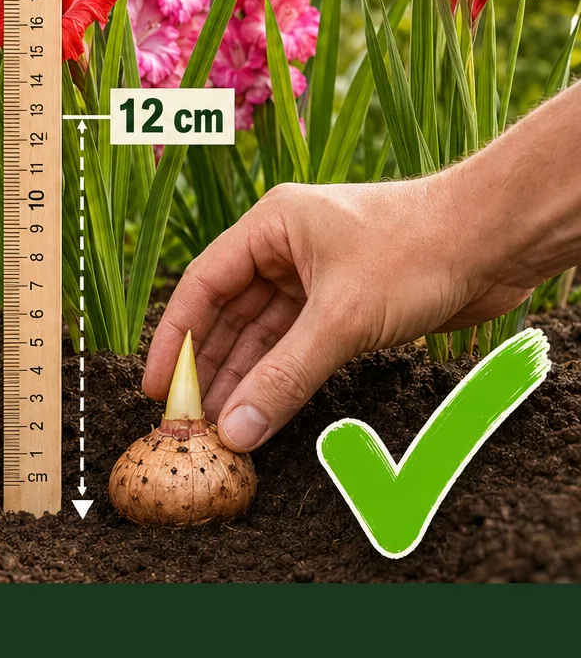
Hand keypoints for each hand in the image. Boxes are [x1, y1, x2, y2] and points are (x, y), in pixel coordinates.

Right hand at [142, 177, 532, 452]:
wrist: (499, 240)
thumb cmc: (420, 251)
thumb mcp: (341, 320)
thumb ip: (284, 378)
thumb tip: (236, 430)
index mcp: (271, 226)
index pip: (202, 285)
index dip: (174, 338)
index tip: (158, 387)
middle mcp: (286, 249)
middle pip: (229, 315)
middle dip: (209, 368)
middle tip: (187, 419)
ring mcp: (317, 278)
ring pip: (264, 336)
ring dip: (244, 380)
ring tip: (219, 427)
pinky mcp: (347, 306)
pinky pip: (299, 347)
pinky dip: (281, 379)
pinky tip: (262, 411)